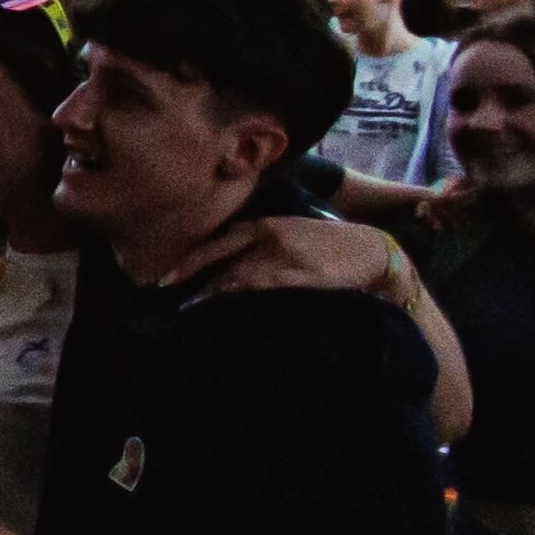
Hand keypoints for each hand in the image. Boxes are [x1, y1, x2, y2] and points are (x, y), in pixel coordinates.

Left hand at [173, 216, 402, 299]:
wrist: (372, 251)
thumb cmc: (328, 245)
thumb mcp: (289, 234)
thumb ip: (258, 243)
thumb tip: (225, 267)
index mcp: (264, 225)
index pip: (219, 241)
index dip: (190, 260)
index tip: (163, 276)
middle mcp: (268, 236)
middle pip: (219, 257)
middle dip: (191, 274)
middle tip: (162, 289)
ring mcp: (281, 256)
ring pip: (235, 276)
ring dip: (210, 293)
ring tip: (187, 308)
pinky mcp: (296, 275)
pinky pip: (259, 288)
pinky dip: (239, 298)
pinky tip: (223, 309)